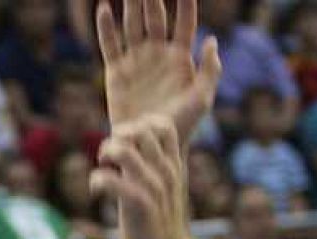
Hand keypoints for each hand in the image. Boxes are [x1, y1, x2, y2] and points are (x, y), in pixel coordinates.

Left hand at [93, 116, 193, 238]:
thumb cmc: (158, 222)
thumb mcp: (161, 188)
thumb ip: (148, 166)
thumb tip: (125, 146)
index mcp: (172, 165)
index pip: (162, 125)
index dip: (139, 125)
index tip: (127, 143)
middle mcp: (165, 172)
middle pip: (139, 130)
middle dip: (117, 137)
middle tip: (109, 156)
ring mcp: (153, 188)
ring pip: (123, 150)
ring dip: (105, 153)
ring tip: (103, 167)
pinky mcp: (139, 206)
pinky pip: (110, 180)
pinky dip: (97, 181)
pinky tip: (96, 191)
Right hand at [95, 0, 221, 138]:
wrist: (148, 147)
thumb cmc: (180, 128)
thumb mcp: (202, 101)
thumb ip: (210, 71)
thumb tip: (212, 40)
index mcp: (180, 58)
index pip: (184, 23)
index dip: (185, 4)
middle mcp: (157, 54)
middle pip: (154, 17)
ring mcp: (136, 61)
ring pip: (132, 24)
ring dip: (130, 4)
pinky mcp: (116, 72)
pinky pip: (109, 44)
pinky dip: (106, 26)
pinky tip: (104, 7)